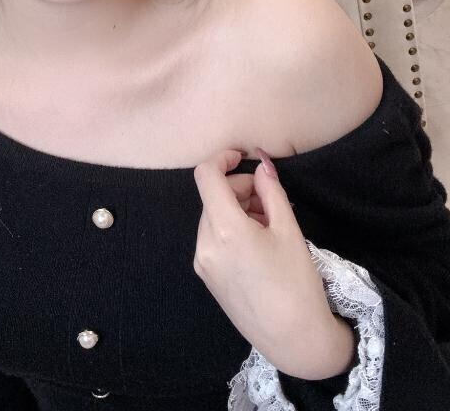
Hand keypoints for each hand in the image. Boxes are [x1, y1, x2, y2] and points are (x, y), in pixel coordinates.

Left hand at [192, 147, 338, 377]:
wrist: (294, 340)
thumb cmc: (296, 283)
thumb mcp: (288, 229)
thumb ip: (271, 191)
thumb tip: (261, 165)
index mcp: (223, 230)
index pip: (206, 176)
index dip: (222, 159)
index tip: (243, 157)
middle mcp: (204, 244)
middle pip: (213, 198)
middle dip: (240, 190)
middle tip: (272, 200)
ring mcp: (203, 263)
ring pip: (213, 218)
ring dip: (237, 210)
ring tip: (270, 224)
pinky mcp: (208, 278)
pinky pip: (213, 240)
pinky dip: (231, 230)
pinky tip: (259, 243)